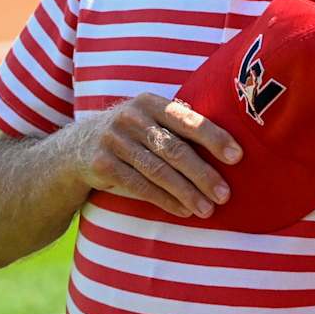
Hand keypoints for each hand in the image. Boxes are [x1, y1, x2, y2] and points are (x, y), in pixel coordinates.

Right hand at [63, 93, 240, 218]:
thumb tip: (231, 150)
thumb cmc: (133, 134)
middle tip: (225, 194)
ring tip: (208, 209)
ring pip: (158, 171)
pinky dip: (165, 200)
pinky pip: (139, 186)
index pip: (188, 120)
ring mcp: (113, 140)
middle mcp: (131, 118)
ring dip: (186, 193)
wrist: (77, 147)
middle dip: (203, 174)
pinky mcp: (101, 164)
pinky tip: (184, 211)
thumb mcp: (151, 120)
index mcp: (151, 102)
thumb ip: (180, 127)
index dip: (214, 138)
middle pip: (175, 149)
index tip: (238, 157)